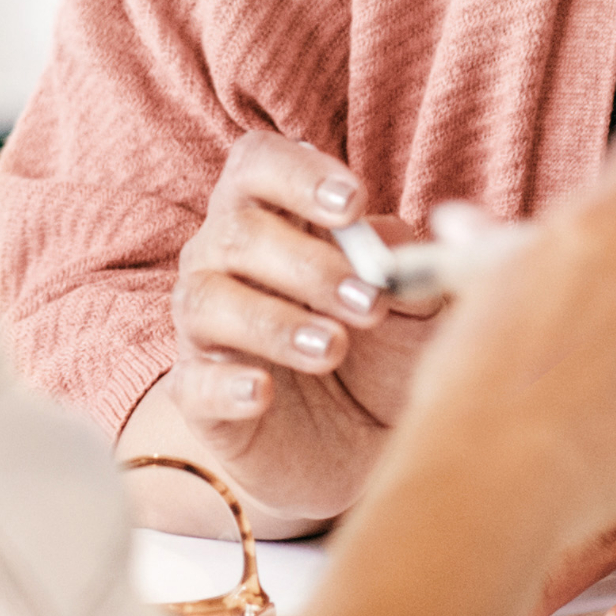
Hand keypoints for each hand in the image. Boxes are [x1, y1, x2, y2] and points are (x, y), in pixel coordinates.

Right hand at [134, 133, 442, 529]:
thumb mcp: (421, 309)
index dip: (298, 173)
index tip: (353, 204)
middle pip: (237, 231)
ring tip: (332, 348)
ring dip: (273, 322)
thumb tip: (394, 239)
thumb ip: (418, 266)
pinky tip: (263, 392)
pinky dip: (226, 385)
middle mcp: (226, 260)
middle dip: (307, 263)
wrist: (366, 451)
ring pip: (206, 301)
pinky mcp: (199, 396)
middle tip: (369, 304)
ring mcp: (205, 329)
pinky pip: (194, 382)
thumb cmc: (386, 356)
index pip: (259, 164)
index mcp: (274, 216)